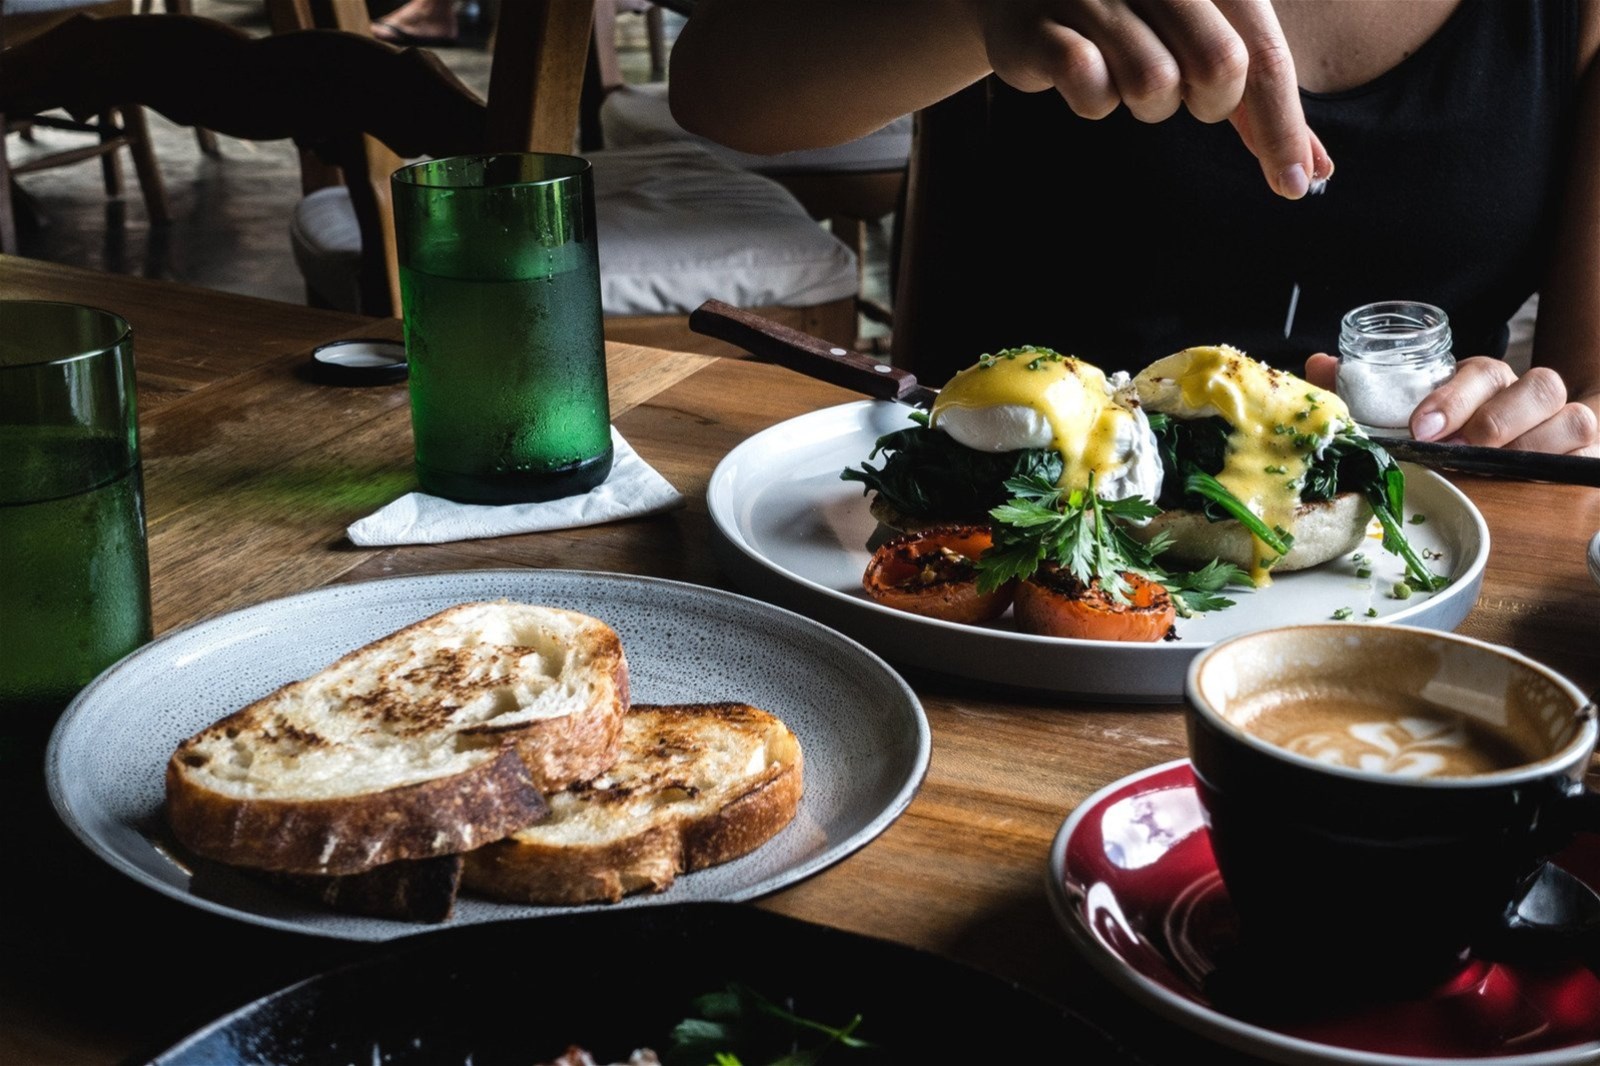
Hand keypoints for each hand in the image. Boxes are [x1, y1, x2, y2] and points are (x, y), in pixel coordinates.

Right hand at [975, 0, 1332, 197]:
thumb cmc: (1129, 17)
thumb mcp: (1205, 38)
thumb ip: (1256, 94)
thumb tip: (1312, 170)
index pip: (1264, 53)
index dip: (1282, 125)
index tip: (1294, 185)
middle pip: (1220, 67)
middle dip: (1209, 103)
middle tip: (1184, 95)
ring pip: (1153, 83)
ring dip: (1144, 103)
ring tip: (1124, 77)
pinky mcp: (1039, 25)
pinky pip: (1088, 86)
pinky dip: (1093, 99)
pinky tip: (1085, 77)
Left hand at [1304, 353, 1599, 456]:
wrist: (1526, 455)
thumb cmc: (1458, 436)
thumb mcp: (1410, 412)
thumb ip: (1364, 389)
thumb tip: (1320, 364)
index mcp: (1487, 383)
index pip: (1482, 371)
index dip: (1453, 397)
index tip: (1421, 427)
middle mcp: (1531, 397)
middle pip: (1538, 387)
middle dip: (1495, 421)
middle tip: (1459, 452)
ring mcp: (1565, 427)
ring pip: (1573, 420)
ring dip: (1534, 446)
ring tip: (1498, 471)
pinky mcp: (1586, 459)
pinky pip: (1590, 457)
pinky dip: (1570, 468)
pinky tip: (1538, 486)